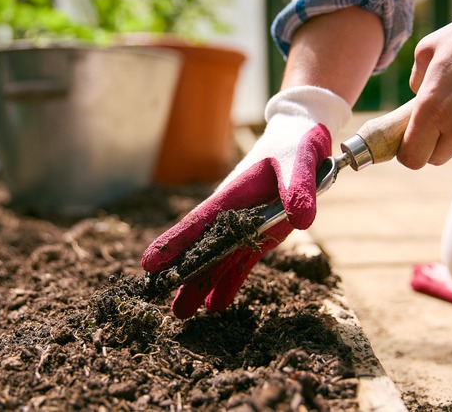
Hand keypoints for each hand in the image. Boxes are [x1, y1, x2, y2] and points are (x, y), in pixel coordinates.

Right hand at [141, 86, 350, 317]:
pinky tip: (216, 303)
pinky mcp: (262, 234)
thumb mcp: (299, 162)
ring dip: (201, 283)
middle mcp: (234, 213)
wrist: (302, 139)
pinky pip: (242, 261)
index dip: (176, 243)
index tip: (150, 263)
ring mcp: (246, 225)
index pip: (199, 223)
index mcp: (234, 195)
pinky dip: (230, 281)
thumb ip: (299, 189)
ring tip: (182, 312)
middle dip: (183, 272)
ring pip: (219, 259)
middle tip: (158, 298)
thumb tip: (300, 219)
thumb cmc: (294, 145)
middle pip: (203, 247)